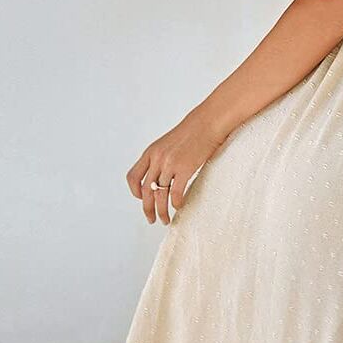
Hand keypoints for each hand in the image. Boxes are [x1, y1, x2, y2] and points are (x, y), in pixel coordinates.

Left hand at [127, 109, 223, 224]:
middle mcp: (157, 158)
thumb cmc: (193, 132)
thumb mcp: (169, 143)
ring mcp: (170, 164)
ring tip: (166, 220)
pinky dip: (176, 203)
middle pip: (145, 190)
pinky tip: (179, 207)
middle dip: (147, 209)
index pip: (133, 176)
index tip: (141, 199)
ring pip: (159, 195)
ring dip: (161, 211)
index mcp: (151, 152)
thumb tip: (162, 176)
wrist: (208, 122)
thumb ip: (161, 158)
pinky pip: (175, 192)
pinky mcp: (184, 168)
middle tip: (151, 220)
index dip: (134, 191)